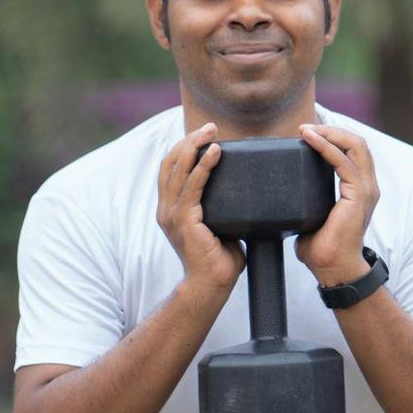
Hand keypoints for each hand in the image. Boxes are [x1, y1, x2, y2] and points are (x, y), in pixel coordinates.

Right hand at [155, 123, 244, 295]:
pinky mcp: (185, 221)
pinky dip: (204, 167)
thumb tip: (246, 190)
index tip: (203, 134)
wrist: (211, 285)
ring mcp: (173, 215)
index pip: (170, 168)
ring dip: (195, 146)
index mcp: (171, 209)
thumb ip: (222, 207)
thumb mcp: (217, 225)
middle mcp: (167, 209)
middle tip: (210, 127)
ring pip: (179, 170)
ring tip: (212, 132)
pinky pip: (193, 187)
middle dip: (189, 140)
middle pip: (171, 163)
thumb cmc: (219, 258)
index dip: (183, 147)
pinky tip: (216, 153)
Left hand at [296, 123, 380, 287]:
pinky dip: (327, 147)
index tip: (309, 132)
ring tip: (307, 130)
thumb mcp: (313, 216)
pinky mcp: (358, 195)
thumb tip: (281, 196)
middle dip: (332, 129)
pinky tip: (310, 140)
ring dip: (329, 133)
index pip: (353, 150)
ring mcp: (365, 189)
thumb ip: (307, 202)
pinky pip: (343, 162)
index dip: (334, 136)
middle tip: (306, 127)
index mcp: (359, 188)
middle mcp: (367, 185)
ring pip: (355, 145)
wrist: (333, 270)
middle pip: (357, 142)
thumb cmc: (322, 249)